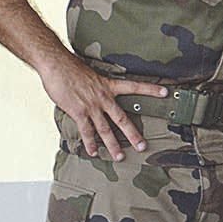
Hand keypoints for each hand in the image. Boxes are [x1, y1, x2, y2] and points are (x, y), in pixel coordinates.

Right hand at [39, 54, 165, 160]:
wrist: (56, 64)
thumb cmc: (70, 67)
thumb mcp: (91, 74)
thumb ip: (98, 86)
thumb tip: (98, 92)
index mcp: (108, 85)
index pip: (135, 86)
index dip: (151, 89)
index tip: (166, 92)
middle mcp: (103, 97)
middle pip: (122, 119)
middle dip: (133, 134)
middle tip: (143, 146)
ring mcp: (91, 106)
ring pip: (105, 130)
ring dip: (112, 145)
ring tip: (120, 157)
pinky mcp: (78, 112)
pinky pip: (86, 131)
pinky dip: (90, 143)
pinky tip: (93, 152)